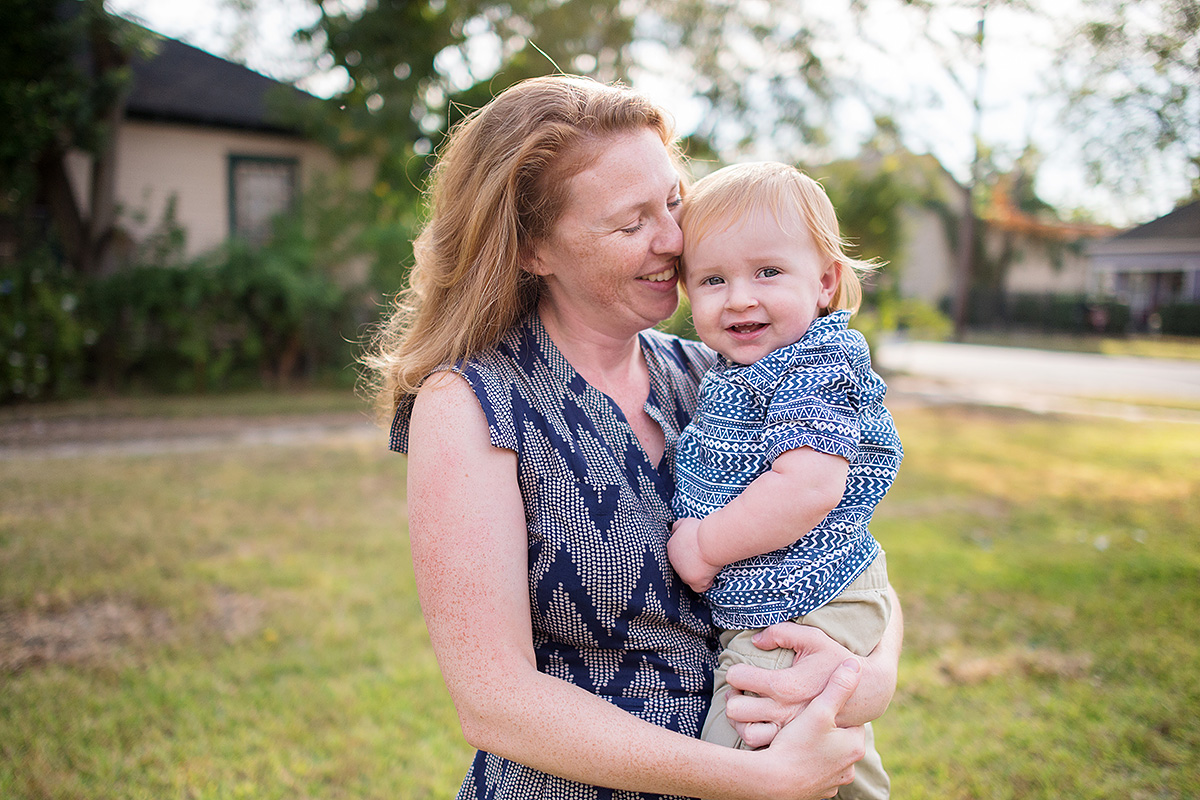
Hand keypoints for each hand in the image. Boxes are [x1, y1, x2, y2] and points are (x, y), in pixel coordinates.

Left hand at [667, 518, 721, 592]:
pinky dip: (706, 583)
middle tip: (704, 558)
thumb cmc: (700, 531)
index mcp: (671, 548)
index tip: (697, 552)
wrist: (709, 541)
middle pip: (683, 568)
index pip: (677, 556)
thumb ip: (677, 527)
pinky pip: (699, 587)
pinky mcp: (693, 581)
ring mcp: (683, 573)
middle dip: (693, 565)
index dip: (689, 555)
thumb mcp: (685, 522)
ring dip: (699, 574)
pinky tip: (711, 576)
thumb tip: (673, 529)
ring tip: (708, 566)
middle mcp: (674, 562)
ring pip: (690, 578)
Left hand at [724, 623, 855, 747]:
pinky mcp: (795, 741)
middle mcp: (784, 711)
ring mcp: (789, 729)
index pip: (739, 678)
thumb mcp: (813, 638)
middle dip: (732, 696)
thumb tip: (755, 640)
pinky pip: (762, 744)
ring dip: (740, 719)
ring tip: (747, 706)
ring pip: (745, 732)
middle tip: (739, 690)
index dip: (735, 672)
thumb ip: (782, 633)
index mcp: (785, 685)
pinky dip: (756, 733)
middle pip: (735, 709)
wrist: (865, 691)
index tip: (740, 671)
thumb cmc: (835, 660)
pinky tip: (761, 720)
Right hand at [755, 658, 866, 799]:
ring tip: (797, 736)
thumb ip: (837, 686)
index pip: (849, 720)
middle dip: (825, 729)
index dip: (832, 710)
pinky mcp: (818, 792)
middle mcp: (849, 768)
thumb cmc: (796, 744)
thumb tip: (854, 664)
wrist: (773, 782)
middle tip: (805, 718)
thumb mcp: (818, 710)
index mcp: (854, 746)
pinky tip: (793, 754)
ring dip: (816, 747)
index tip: (818, 703)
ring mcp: (833, 782)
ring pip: (827, 756)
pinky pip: (816, 772)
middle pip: (839, 739)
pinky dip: (807, 763)